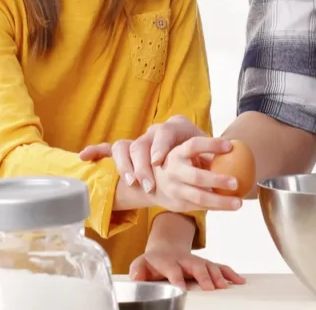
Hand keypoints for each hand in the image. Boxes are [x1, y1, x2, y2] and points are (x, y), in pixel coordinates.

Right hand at [80, 114, 211, 192]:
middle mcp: (154, 133)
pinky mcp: (129, 150)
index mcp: (175, 129)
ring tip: (130, 184)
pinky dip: (95, 151)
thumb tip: (231, 165)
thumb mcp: (208, 154)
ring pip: (125, 148)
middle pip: (141, 146)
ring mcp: (140, 140)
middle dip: (142, 166)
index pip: (166, 134)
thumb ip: (213, 158)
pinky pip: (108, 148)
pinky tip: (84, 156)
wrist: (186, 141)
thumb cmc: (200, 152)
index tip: (159, 161)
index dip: (160, 147)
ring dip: (126, 167)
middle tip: (147, 185)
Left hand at [129, 247, 244, 290]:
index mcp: (168, 260)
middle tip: (210, 288)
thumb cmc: (154, 262)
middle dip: (203, 276)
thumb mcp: (141, 264)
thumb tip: (135, 277)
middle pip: (196, 266)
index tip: (181, 288)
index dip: (177, 278)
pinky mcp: (206, 263)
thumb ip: (138, 270)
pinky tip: (239, 281)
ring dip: (218, 276)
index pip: (172, 269)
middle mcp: (185, 259)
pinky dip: (230, 273)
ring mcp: (197, 260)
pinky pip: (220, 267)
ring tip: (224, 287)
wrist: (166, 249)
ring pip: (210, 266)